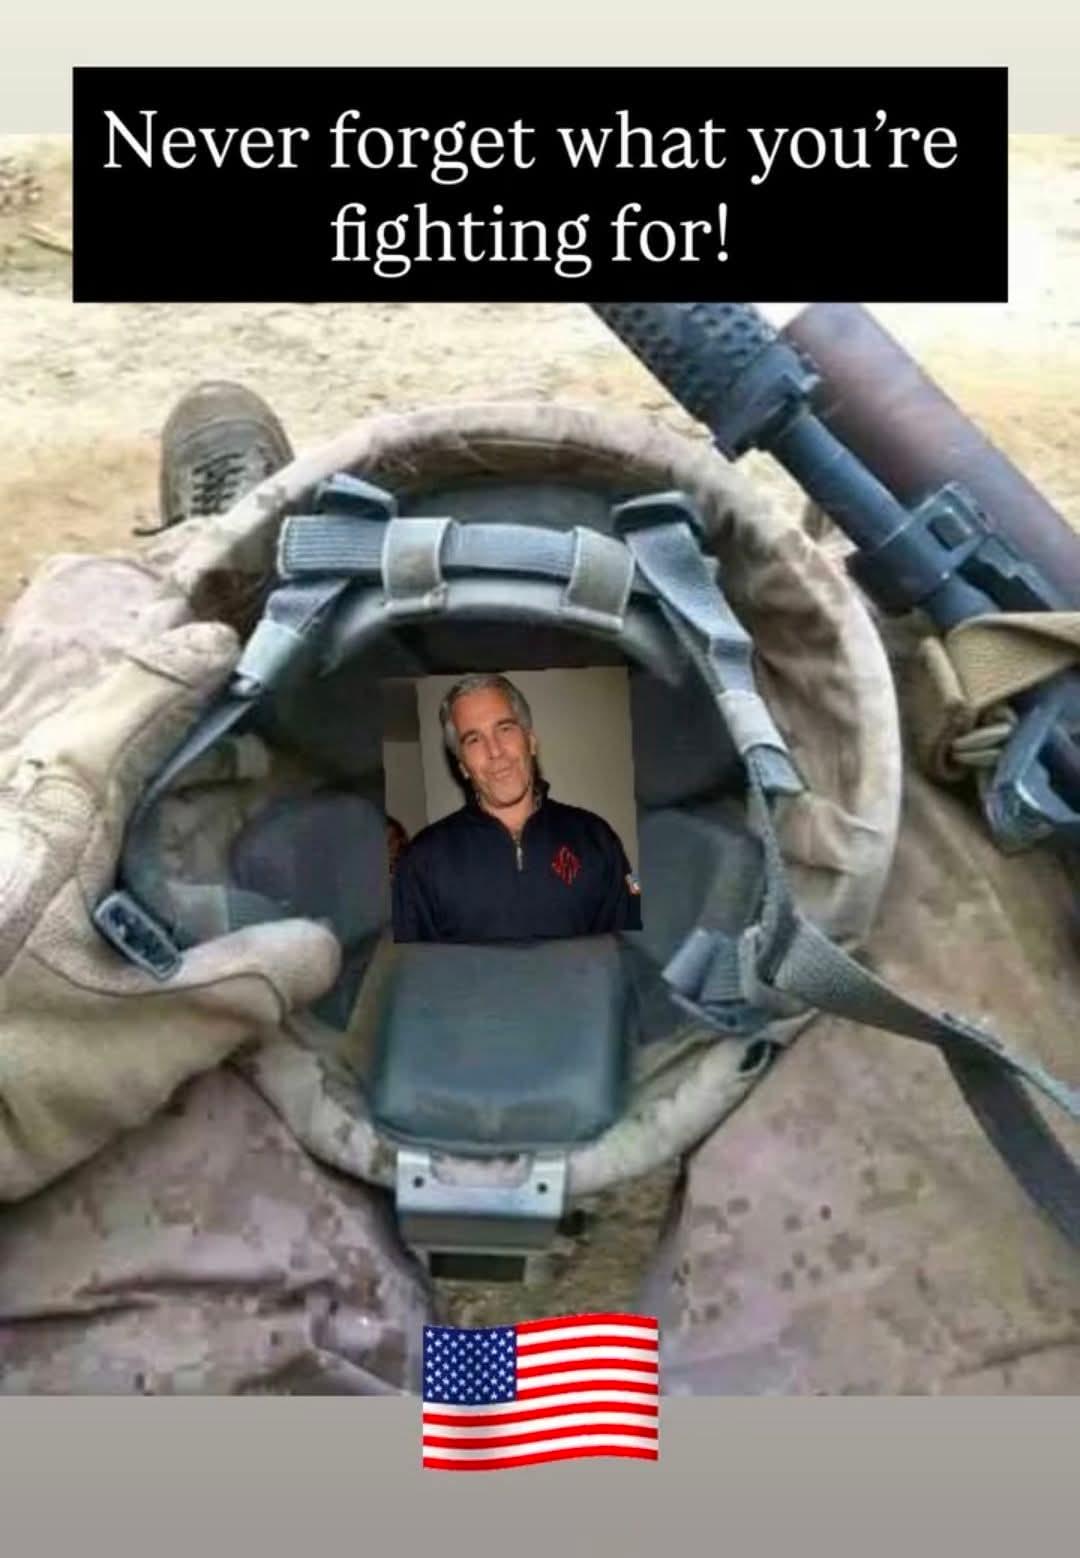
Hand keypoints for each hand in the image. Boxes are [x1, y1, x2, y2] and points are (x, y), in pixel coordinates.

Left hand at [0, 621, 340, 1200]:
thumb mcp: (127, 1053)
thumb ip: (236, 994)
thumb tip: (327, 945)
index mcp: (44, 822)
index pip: (124, 710)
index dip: (179, 671)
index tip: (226, 648)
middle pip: (72, 728)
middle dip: (141, 706)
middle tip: (209, 703)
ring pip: (35, 775)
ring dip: (101, 759)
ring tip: (166, 771)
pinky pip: (17, 820)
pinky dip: (68, 814)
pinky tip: (99, 859)